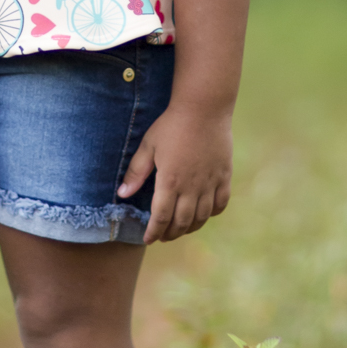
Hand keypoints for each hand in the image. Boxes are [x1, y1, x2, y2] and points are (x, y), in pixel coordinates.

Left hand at [117, 104, 232, 244]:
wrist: (204, 108)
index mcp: (170, 181)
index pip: (161, 218)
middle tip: (162, 236)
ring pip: (202, 217)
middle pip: (182, 222)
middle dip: (170, 234)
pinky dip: (211, 214)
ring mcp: (211, 182)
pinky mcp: (224, 176)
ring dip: (189, 227)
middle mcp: (192, 187)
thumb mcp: (148, 146)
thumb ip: (136, 172)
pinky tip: (203, 214)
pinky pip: (220, 203)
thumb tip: (122, 194)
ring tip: (180, 229)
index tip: (148, 239)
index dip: (154, 232)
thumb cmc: (171, 125)